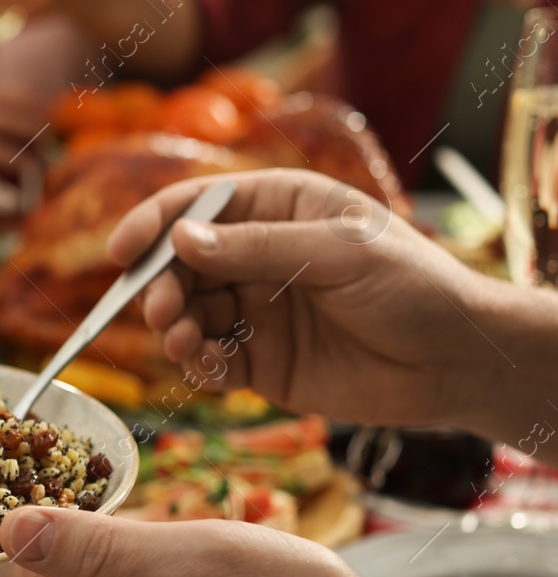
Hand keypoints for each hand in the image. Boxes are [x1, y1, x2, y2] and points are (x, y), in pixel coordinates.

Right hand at [108, 170, 504, 430]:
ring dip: (173, 328)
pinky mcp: (260, 361)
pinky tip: (208, 368)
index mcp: (278, 209)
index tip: (122, 252)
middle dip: (161, 287)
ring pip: (187, 314)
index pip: (197, 208)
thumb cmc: (413, 287)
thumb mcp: (338, 253)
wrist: (455, 362)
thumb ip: (258, 248)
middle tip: (163, 313)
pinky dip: (197, 364)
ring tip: (184, 344)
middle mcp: (258, 257)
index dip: (153, 225)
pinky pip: (208, 360)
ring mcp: (256, 310)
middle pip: (180, 265)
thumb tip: (180, 239)